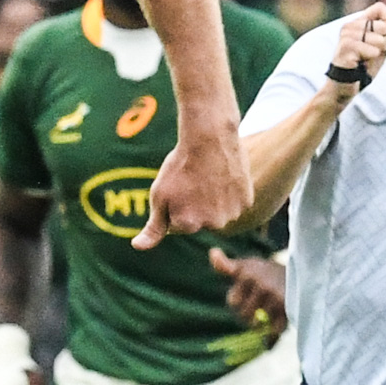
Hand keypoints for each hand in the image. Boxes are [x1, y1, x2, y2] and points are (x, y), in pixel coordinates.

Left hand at [136, 126, 250, 247]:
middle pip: (201, 221)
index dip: (176, 204)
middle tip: (194, 181)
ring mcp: (233, 213)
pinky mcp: (247, 201)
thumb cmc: (179, 166)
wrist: (209, 137)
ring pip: (220, 213)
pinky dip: (230, 193)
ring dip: (215, 201)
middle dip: (196, 206)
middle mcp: (213, 225)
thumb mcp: (159, 195)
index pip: (178, 224)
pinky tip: (224, 176)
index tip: (178, 187)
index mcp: (188, 225)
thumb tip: (138, 247)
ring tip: (209, 177)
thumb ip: (153, 227)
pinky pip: (235, 203)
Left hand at [210, 248, 287, 344]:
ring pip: (257, 323)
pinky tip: (272, 329)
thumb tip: (212, 252)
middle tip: (253, 312)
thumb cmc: (265, 272)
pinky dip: (271, 335)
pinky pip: (274, 330)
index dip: (236, 303)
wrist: (300, 273)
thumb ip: (225, 265)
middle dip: (246, 316)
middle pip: (244, 314)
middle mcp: (261, 285)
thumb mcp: (245, 266)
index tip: (242, 298)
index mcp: (247, 274)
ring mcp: (275, 297)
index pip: (233, 301)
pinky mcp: (288, 309)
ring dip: (259, 325)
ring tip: (264, 317)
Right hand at [325, 3, 385, 98]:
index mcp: (358, 22)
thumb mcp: (381, 50)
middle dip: (385, 42)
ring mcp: (346, 36)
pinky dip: (371, 59)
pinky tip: (360, 63)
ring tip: (365, 59)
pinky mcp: (345, 48)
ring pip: (380, 39)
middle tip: (371, 53)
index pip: (380, 7)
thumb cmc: (362, 66)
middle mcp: (350, 25)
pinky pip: (373, 51)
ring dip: (378, 52)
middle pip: (384, 25)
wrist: (344, 86)